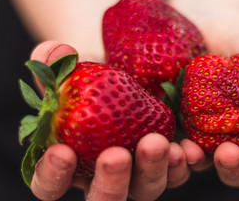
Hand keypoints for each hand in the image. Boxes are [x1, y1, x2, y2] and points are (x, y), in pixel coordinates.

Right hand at [28, 41, 189, 200]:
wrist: (130, 71)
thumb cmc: (92, 78)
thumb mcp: (74, 69)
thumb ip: (54, 64)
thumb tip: (52, 53)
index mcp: (72, 162)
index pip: (51, 184)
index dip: (52, 175)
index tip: (61, 152)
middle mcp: (106, 175)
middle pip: (104, 199)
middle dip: (110, 183)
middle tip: (116, 156)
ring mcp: (139, 172)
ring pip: (146, 189)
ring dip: (153, 170)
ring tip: (158, 143)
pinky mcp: (168, 160)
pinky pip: (177, 171)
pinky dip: (183, 163)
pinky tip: (188, 148)